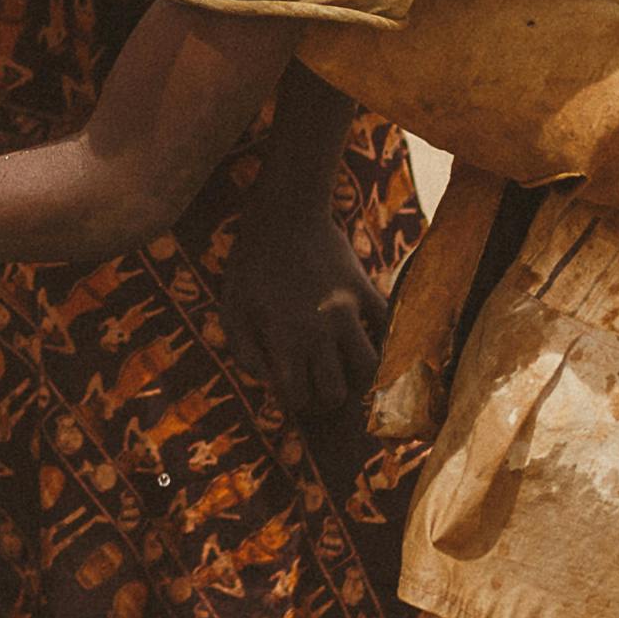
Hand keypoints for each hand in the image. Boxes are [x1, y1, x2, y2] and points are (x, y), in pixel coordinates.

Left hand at [226, 206, 384, 477]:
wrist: (285, 215)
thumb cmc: (251, 263)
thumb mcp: (232, 307)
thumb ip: (243, 351)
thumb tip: (267, 382)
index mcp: (285, 338)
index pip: (299, 396)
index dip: (296, 403)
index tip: (293, 394)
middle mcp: (319, 332)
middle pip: (336, 392)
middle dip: (325, 399)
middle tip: (318, 388)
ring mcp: (347, 312)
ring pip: (368, 368)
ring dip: (357, 377)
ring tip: (344, 370)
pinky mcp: (364, 291)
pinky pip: (386, 326)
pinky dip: (381, 339)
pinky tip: (367, 340)